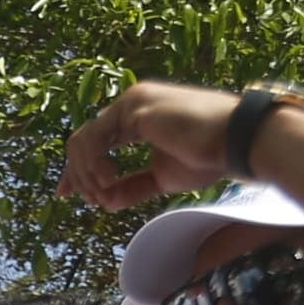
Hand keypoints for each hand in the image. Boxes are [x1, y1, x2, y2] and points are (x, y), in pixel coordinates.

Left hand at [60, 79, 247, 211]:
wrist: (237, 143)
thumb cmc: (210, 158)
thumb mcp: (161, 178)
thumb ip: (132, 187)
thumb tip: (104, 203)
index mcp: (137, 118)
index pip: (94, 141)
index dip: (76, 169)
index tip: (66, 194)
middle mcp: (131, 105)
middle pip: (82, 140)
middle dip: (76, 174)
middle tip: (87, 199)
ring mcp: (132, 102)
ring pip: (83, 140)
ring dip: (85, 173)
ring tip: (104, 193)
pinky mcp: (135, 106)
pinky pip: (94, 138)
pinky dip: (93, 165)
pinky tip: (108, 181)